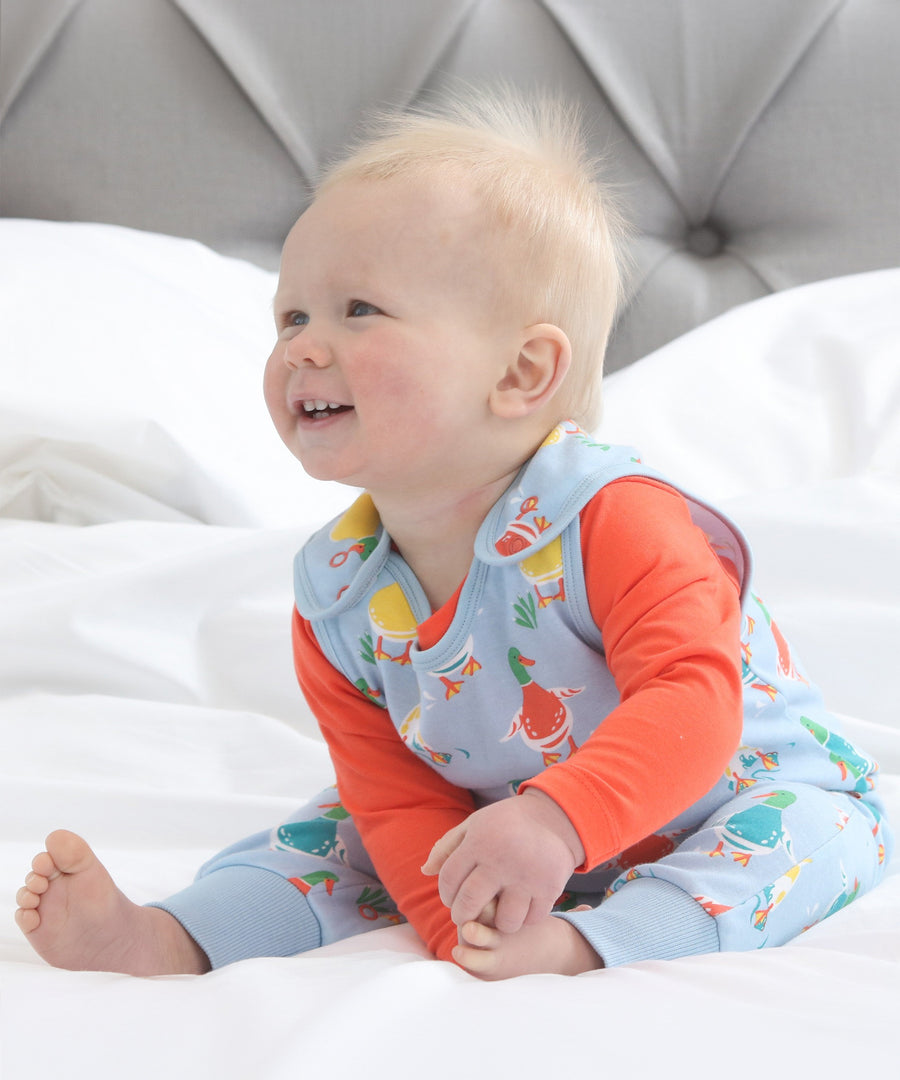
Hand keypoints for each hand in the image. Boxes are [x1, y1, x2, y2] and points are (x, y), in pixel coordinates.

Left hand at [421, 790, 583, 933]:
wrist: (553, 817)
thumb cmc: (506, 823)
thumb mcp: (474, 825)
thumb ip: (447, 847)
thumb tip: (425, 871)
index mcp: (480, 842)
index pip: (448, 879)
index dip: (446, 894)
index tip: (451, 897)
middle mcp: (502, 861)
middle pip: (470, 904)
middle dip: (462, 915)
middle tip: (465, 913)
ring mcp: (527, 876)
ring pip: (504, 921)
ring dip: (497, 922)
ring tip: (496, 912)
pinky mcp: (550, 888)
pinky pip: (531, 920)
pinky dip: (524, 919)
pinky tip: (519, 907)